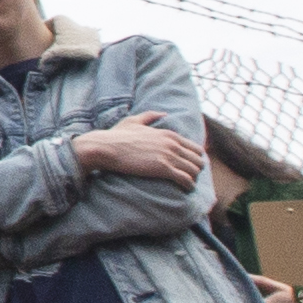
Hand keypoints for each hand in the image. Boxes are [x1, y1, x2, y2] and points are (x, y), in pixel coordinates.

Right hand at [74, 112, 206, 188]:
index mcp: (169, 134)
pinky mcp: (163, 168)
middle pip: (198, 160)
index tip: (189, 167)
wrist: (104, 147)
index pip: (196, 148)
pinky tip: (185, 189)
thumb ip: (149, 116)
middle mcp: (172, 144)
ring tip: (187, 185)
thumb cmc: (115, 136)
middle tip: (189, 178)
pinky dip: (188, 185)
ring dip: (193, 179)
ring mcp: (168, 156)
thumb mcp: (133, 122)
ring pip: (194, 170)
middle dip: (196, 170)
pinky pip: (185, 179)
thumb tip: (163, 113)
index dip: (195, 159)